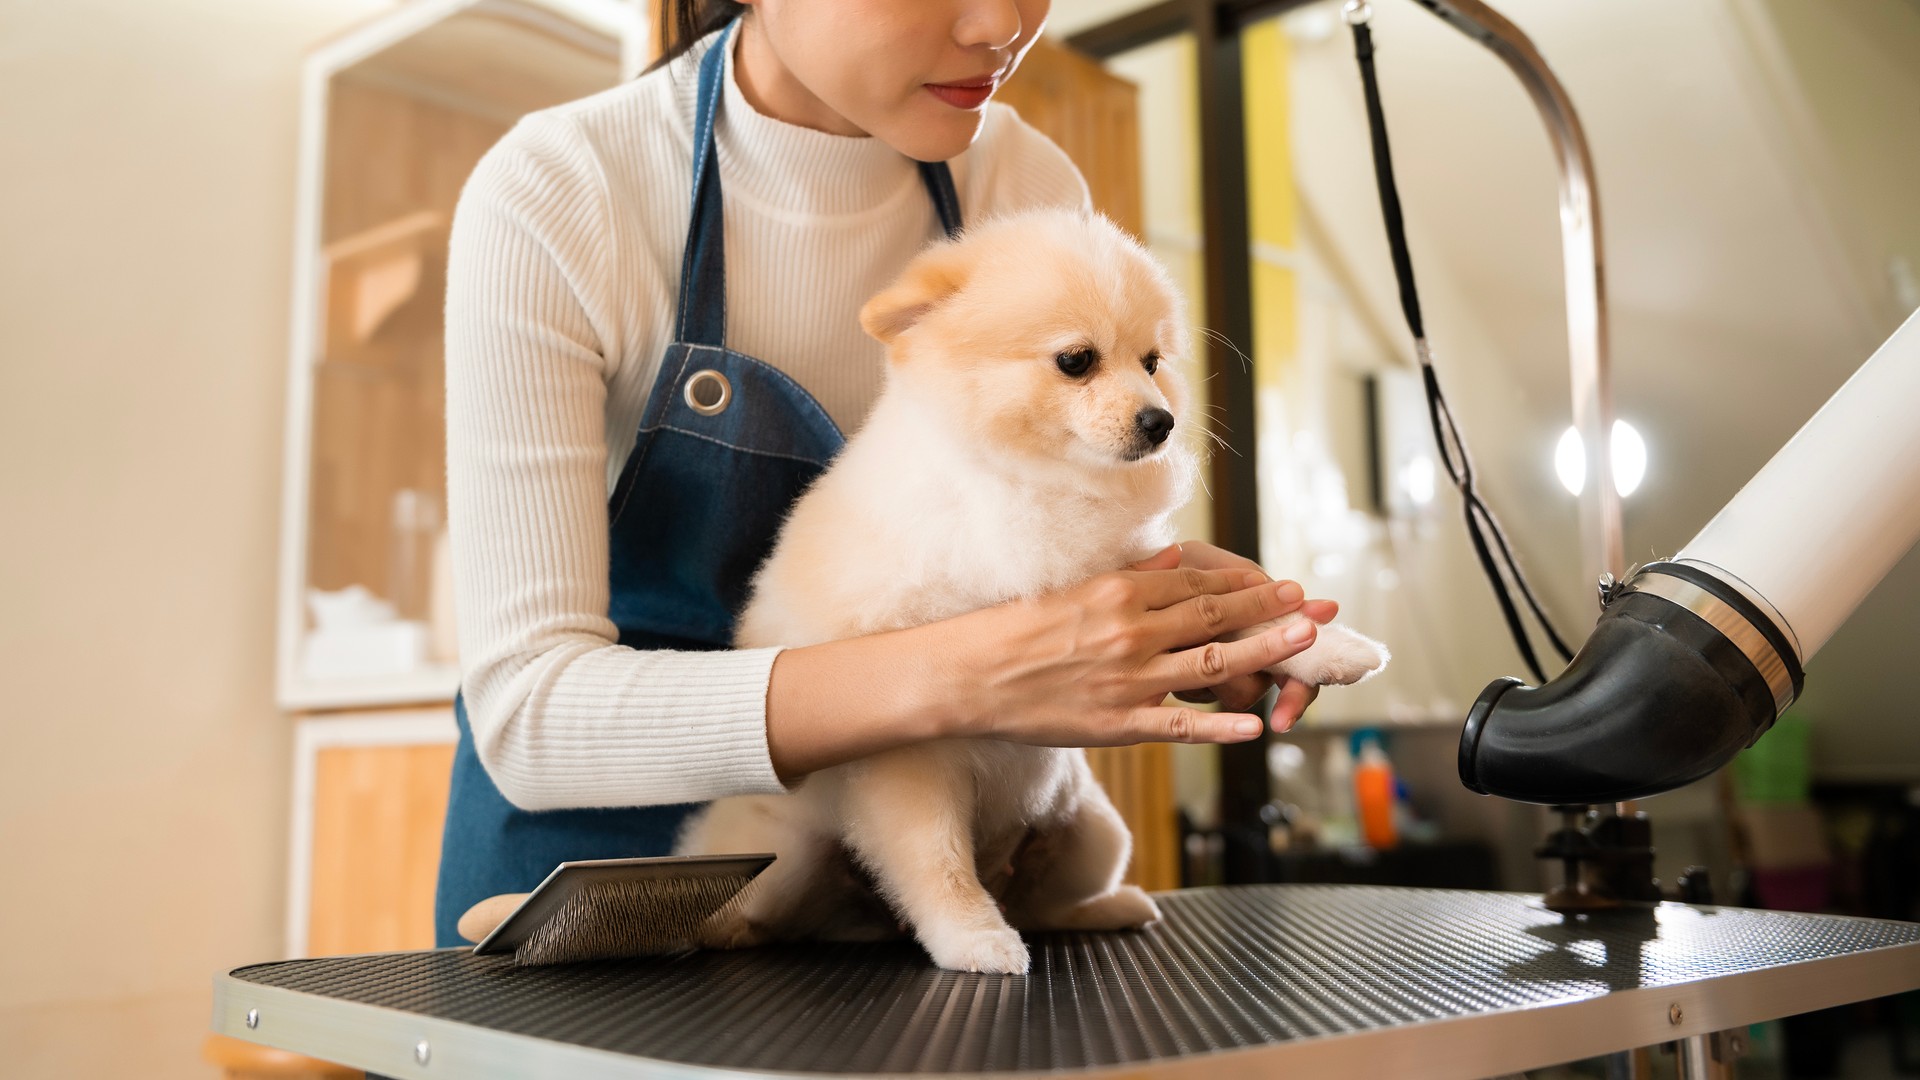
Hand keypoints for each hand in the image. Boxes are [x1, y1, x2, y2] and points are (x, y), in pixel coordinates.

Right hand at [938, 547, 1322, 745]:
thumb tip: (1170, 560)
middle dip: (1269, 609)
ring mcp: (1129, 680)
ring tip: (1303, 641)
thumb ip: (1125, 578)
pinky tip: (1255, 723)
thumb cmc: (1010, 630)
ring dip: (1263, 651)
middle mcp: (1131, 633)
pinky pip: (1180, 724)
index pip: (1196, 584)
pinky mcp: (1118, 723)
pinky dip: (1220, 724)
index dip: (1243, 584)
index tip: (1275, 581)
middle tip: (1311, 603)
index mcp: (1118, 594)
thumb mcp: (1069, 590)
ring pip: (1212, 664)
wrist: (965, 677)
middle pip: (1215, 617)